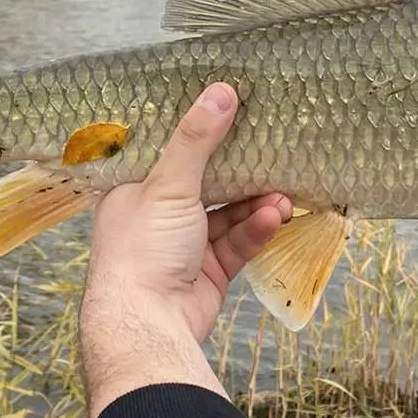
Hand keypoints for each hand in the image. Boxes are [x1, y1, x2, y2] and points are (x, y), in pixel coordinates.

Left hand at [80, 82, 291, 417]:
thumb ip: (196, 140)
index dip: (195, 131)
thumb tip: (221, 91)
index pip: (166, 151)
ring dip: (255, 203)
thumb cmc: (142, 249)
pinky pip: (235, 242)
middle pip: (203, 182)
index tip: (229, 109)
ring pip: (226, 214)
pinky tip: (275, 217)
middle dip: (239, 171)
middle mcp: (155, 215)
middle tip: (271, 150)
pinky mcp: (207, 271)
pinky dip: (255, 230)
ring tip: (285, 194)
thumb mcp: (169, 185)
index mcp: (132, 190)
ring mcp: (182, 245)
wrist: (148, 327)